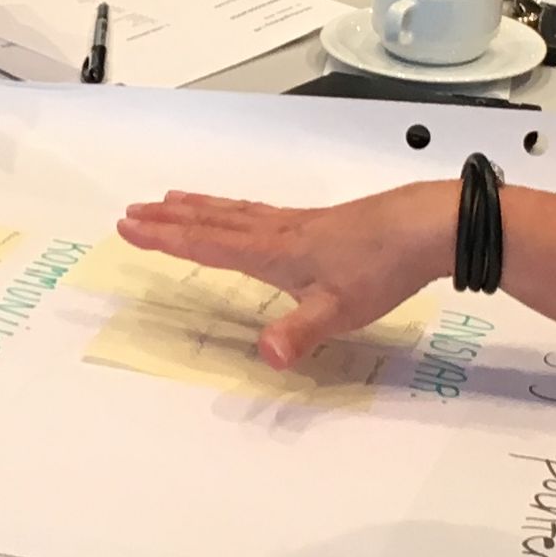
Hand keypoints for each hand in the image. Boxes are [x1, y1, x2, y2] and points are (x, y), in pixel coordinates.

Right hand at [117, 181, 457, 367]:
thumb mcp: (340, 310)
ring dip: (198, 208)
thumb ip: (299, 333)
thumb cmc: (382, 267)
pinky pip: (257, 211)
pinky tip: (239, 213)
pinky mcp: (317, 223)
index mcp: (273, 252)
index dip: (166, 238)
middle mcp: (278, 232)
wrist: (427, 226)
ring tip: (170, 200)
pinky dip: (232, 208)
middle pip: (213, 222)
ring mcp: (297, 223)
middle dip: (170, 219)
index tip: (128, 226)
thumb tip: (265, 356)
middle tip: (132, 211)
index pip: (208, 245)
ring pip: (234, 212)